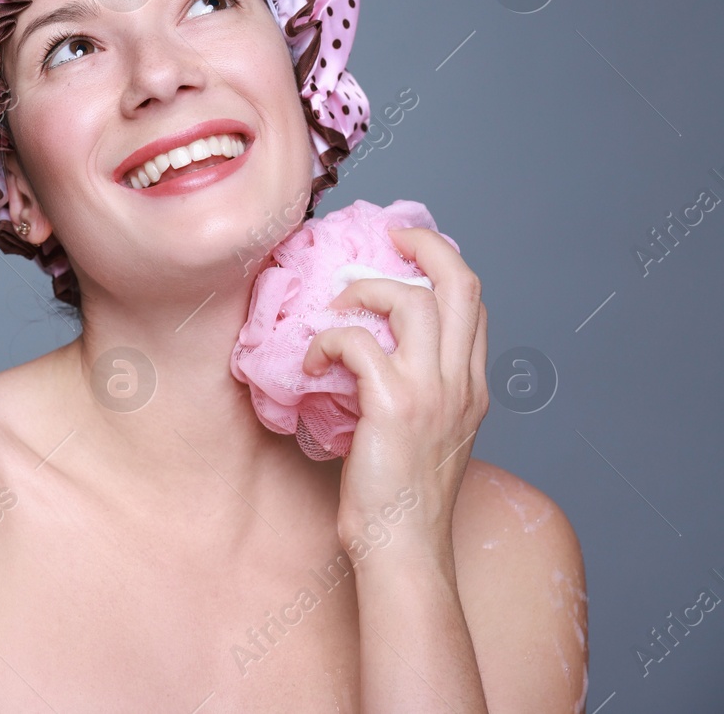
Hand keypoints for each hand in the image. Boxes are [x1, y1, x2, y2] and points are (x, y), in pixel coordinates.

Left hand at [299, 226, 488, 561]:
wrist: (403, 547)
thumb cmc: (401, 496)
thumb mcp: (426, 431)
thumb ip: (416, 386)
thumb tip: (371, 346)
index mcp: (470, 385)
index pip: (473, 301)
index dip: (442, 263)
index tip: (406, 249)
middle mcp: (460, 381)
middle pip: (460, 283)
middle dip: (424, 244)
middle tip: (386, 238)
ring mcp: (432, 392)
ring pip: (412, 301)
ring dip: (364, 292)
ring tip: (335, 311)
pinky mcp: (393, 406)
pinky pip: (356, 341)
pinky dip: (326, 340)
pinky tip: (310, 363)